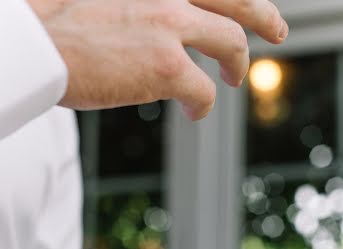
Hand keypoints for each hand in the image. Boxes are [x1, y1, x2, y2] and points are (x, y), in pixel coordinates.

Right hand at [28, 0, 287, 118]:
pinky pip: (205, 92)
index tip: (252, 5)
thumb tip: (148, 24)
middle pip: (237, 1)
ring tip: (232, 80)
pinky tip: (196, 114)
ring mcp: (170, 23)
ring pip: (232, 44)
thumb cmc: (56, 21)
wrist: (34, 41)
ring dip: (238, 65)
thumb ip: (136, 5)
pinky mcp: (166, 66)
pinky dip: (205, 106)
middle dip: (263, 18)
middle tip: (278, 32)